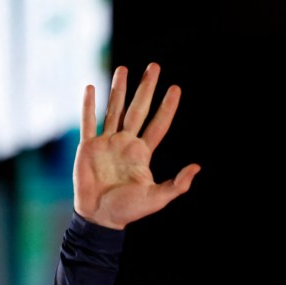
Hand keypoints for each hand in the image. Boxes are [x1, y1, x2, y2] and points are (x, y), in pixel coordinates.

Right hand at [73, 63, 200, 228]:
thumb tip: (197, 167)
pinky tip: (91, 88)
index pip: (158, 124)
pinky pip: (88, 121)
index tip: (176, 89)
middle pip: (138, 109)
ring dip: (118, 90)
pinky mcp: (88, 147)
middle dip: (146, 88)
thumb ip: (177, 184)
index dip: (167, 107)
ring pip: (114, 109)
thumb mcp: (157, 198)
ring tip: (123, 69)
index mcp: (142, 153)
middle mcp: (125, 143)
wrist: (99, 217)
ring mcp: (106, 143)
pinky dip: (88, 105)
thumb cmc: (128, 210)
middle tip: (154, 67)